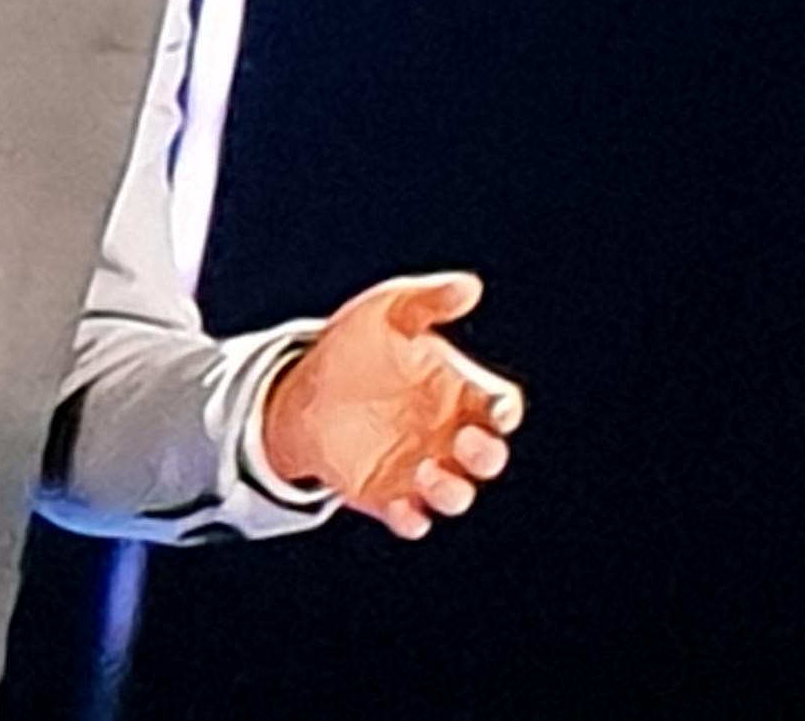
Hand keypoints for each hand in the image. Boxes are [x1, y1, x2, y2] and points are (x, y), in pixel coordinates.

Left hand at [259, 272, 521, 538]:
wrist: (300, 389)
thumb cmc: (354, 345)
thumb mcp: (386, 311)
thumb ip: (428, 299)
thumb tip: (470, 286)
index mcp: (458, 391)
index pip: (500, 407)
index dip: (504, 410)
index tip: (495, 408)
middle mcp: (448, 435)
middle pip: (488, 456)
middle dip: (487, 455)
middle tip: (465, 442)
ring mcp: (420, 468)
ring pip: (456, 494)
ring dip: (451, 492)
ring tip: (426, 473)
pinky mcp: (388, 495)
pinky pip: (411, 518)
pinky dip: (411, 518)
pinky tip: (400, 507)